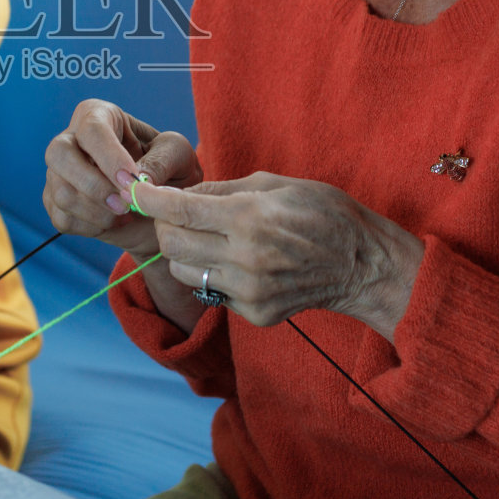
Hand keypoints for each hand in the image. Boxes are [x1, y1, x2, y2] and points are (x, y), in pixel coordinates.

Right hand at [42, 98, 203, 258]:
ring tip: (127, 214)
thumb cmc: (169, 168)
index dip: (109, 157)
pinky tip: (113, 222)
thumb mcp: (178, 155)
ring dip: (97, 212)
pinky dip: (91, 227)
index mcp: (99, 116)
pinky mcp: (56, 202)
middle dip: (92, 185)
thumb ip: (161, 161)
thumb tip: (136, 180)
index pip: (92, 130)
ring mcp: (58, 172)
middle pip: (59, 154)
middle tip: (124, 205)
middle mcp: (71, 139)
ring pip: (61, 192)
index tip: (130, 182)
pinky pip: (63, 219)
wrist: (159, 205)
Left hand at [132, 172, 424, 339]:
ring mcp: (249, 291)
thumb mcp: (274, 184)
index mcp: (249, 218)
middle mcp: (245, 258)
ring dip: (184, 251)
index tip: (135, 190)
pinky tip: (238, 261)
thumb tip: (178, 193)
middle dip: (164, 225)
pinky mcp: (254, 313)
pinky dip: (213, 273)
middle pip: (171, 243)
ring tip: (207, 238)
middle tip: (176, 214)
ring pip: (183, 270)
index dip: (149, 199)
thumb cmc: (322, 212)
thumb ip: (221, 189)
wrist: (362, 265)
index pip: (179, 210)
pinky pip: (211, 290)